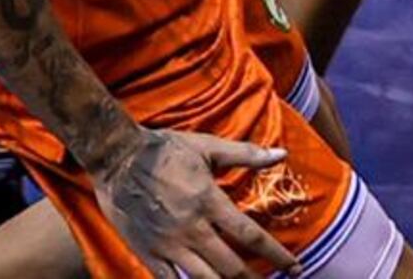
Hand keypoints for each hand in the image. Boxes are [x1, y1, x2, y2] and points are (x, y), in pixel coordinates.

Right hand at [94, 127, 294, 278]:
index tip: (296, 268)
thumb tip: (281, 154)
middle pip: (231, 267)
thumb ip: (245, 154)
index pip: (250, 235)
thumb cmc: (164, 149)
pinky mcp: (149, 254)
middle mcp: (192, 227)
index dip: (276, 255)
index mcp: (208, 200)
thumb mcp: (206, 146)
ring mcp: (169, 244)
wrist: (117, 156)